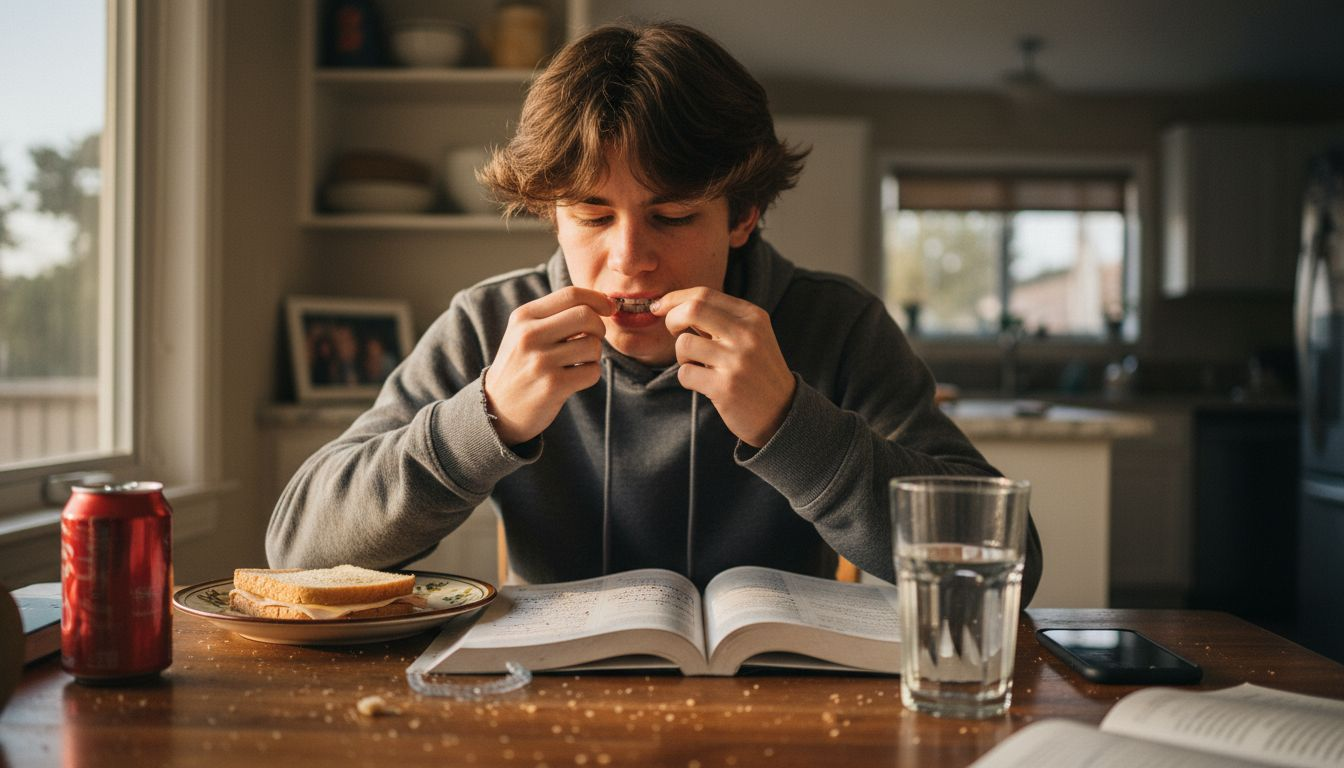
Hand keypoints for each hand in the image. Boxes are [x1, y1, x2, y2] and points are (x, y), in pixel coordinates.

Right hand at [485, 286, 613, 444]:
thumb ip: (555, 314)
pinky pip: (592, 371)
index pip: (570, 294)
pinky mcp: (553, 385)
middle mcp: (529, 335)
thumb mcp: (524, 332)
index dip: (597, 299)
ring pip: (593, 345)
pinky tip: (574, 379)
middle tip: (592, 339)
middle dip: (599, 328)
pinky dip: (590, 374)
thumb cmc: (521, 365)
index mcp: (523, 316)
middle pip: (586, 316)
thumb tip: (604, 302)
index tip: (608, 308)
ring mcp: (540, 361)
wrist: (497, 407)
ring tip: (578, 362)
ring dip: (594, 355)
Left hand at [652, 287, 795, 447]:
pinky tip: (702, 382)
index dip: (675, 299)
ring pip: (684, 344)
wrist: (782, 411)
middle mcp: (747, 335)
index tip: (660, 307)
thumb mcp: (750, 336)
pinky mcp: (725, 387)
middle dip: (672, 319)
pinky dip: (686, 378)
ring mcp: (737, 361)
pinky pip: (685, 373)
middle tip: (674, 332)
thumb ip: (719, 320)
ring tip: (697, 364)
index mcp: (752, 316)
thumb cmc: (757, 370)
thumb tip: (672, 305)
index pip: (704, 294)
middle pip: (692, 309)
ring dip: (681, 355)